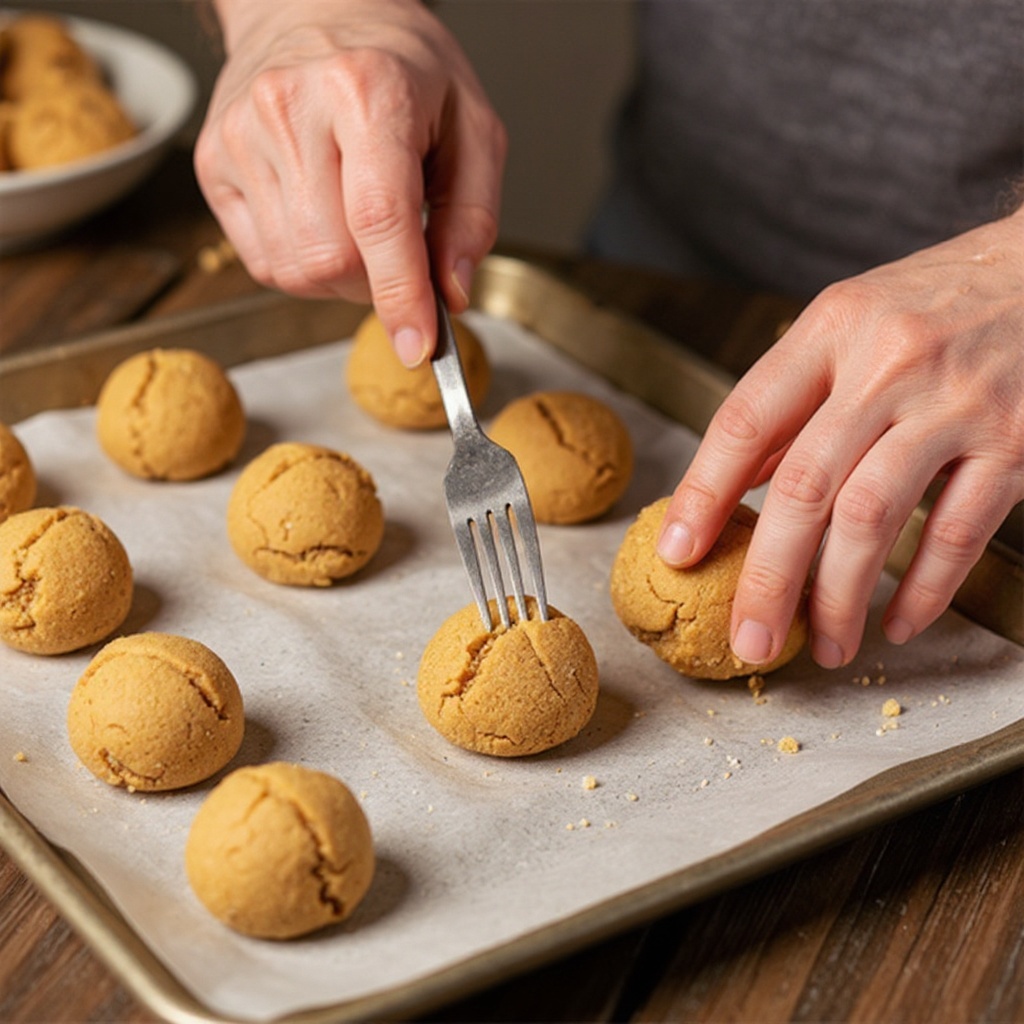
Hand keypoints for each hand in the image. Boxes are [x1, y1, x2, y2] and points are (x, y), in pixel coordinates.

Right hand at [195, 0, 505, 365]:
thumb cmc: (400, 66)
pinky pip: (263, 261)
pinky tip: (321, 219)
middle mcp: (291, 109)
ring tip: (357, 224)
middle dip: (376, 284)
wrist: (312, 6)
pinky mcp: (214, 163)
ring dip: (340, 277)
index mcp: (367, 91)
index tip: (419, 348)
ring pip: (295, 270)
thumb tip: (451, 292)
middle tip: (398, 253)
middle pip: (331, 258)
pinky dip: (304, 264)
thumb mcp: (470, 124)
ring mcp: (241, 136)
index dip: (400, 295)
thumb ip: (472, 215)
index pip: (379, 219)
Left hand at [657, 208, 1023, 667]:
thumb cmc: (941, 301)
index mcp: (833, 328)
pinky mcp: (1016, 441)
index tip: (678, 554)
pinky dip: (924, 590)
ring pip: (873, 518)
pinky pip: (958, 533)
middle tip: (749, 641)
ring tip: (824, 646)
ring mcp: (956, 404)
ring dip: (839, 597)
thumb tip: (741, 477)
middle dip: (768, 577)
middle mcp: (889, 363)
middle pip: (805, 486)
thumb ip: (797, 396)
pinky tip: (896, 623)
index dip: (702, 494)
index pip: (746, 421)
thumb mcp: (853, 322)